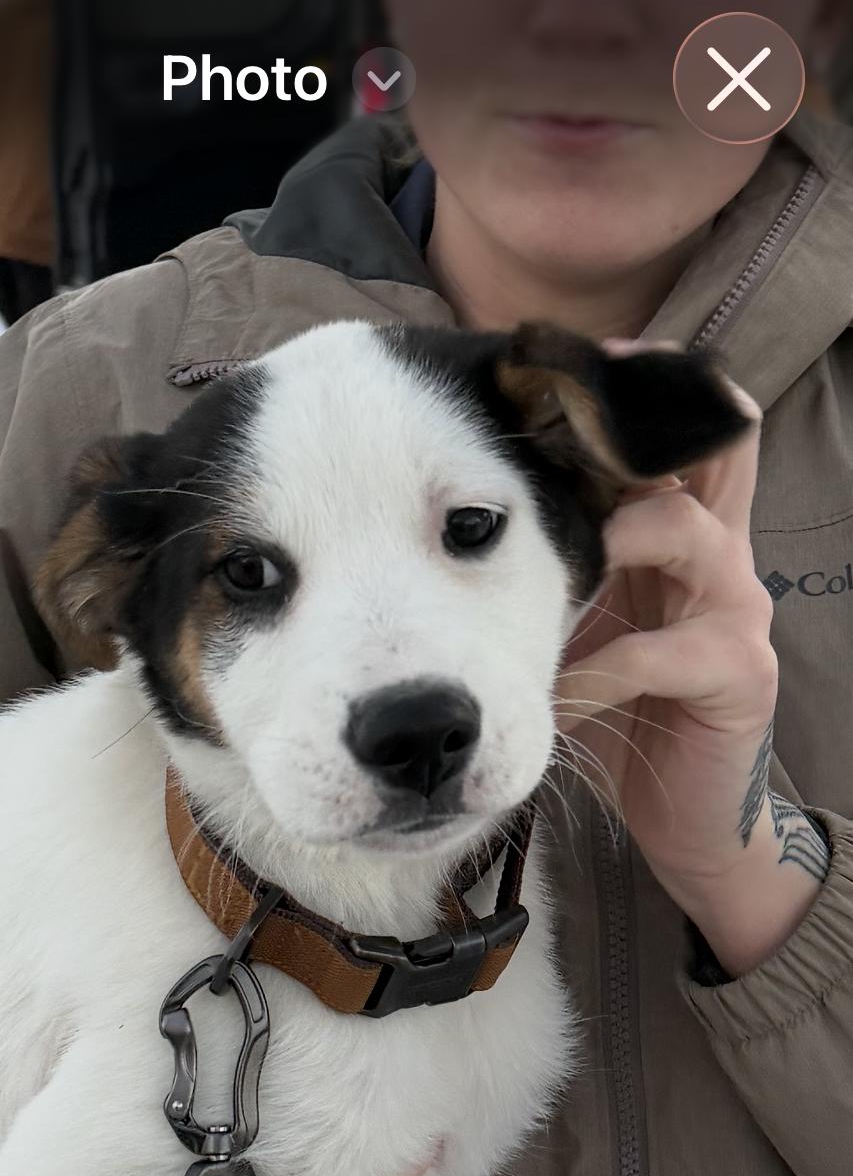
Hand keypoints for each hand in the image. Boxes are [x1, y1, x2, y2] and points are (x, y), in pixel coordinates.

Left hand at [556, 347, 825, 976]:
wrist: (678, 817)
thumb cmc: (611, 714)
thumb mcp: (568, 621)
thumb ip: (541, 560)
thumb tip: (440, 499)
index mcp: (671, 526)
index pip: (662, 428)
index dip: (619, 386)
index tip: (543, 358)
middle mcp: (713, 550)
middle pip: (702, 442)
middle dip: (628, 425)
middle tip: (556, 419)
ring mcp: (732, 608)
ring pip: (679, 528)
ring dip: (601, 541)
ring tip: (543, 562)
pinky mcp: (737, 674)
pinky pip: (660, 651)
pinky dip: (596, 669)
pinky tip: (553, 695)